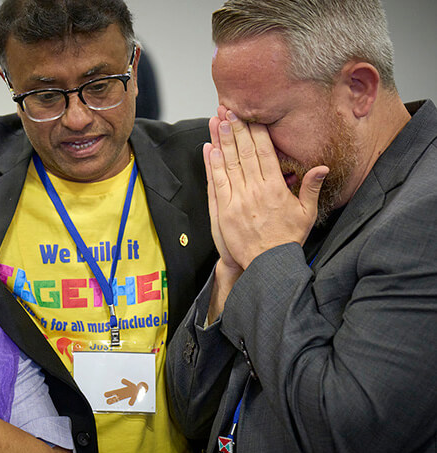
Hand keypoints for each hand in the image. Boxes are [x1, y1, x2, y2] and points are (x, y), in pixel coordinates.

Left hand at [207, 108, 327, 267]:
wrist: (267, 265)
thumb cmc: (287, 240)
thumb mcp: (307, 214)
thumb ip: (311, 188)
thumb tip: (321, 167)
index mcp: (275, 188)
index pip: (264, 152)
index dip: (254, 131)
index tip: (249, 115)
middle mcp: (255, 190)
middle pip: (244, 153)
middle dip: (236, 129)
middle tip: (228, 109)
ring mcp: (237, 200)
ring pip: (228, 164)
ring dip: (222, 140)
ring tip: (217, 120)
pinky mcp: (223, 210)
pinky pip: (217, 183)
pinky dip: (212, 165)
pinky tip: (209, 149)